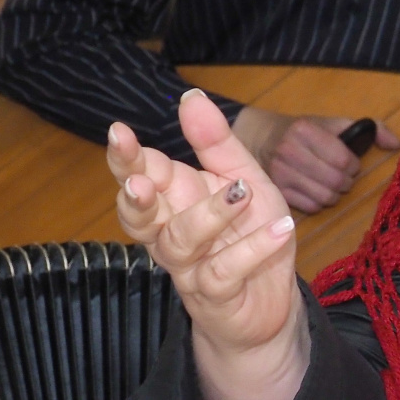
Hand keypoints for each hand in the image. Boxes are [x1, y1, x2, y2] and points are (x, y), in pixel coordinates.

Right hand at [108, 90, 306, 399]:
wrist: (268, 302)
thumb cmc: (248, 233)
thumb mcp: (244, 179)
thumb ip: (216, 143)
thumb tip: (191, 97)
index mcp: (175, 200)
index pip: (141, 174)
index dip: (126, 158)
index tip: (119, 132)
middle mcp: (173, 233)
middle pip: (140, 214)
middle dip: (135, 195)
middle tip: (140, 178)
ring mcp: (191, 267)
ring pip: (182, 242)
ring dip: (208, 216)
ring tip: (242, 193)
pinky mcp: (216, 296)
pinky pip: (225, 272)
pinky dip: (252, 250)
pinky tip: (281, 228)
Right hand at [231, 107, 399, 213]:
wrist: (263, 138)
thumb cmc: (305, 132)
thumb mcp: (334, 123)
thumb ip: (370, 129)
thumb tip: (397, 144)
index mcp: (304, 130)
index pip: (342, 159)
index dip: (353, 166)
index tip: (351, 164)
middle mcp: (288, 151)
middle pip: (334, 181)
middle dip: (346, 182)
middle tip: (344, 177)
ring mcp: (279, 173)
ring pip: (324, 197)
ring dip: (335, 195)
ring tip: (332, 185)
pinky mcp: (276, 191)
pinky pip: (310, 207)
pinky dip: (319, 203)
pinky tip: (316, 192)